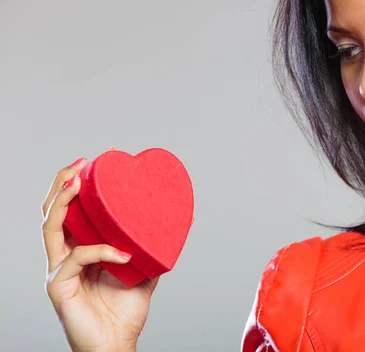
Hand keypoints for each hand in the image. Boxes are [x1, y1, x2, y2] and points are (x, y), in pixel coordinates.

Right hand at [41, 156, 158, 351]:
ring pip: (50, 224)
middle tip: (84, 163)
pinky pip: (78, 257)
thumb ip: (156, 247)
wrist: (117, 345)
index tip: (99, 160)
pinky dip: (102, 250)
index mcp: (81, 248)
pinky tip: (123, 253)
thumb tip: (185, 219)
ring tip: (80, 182)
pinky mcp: (59, 285)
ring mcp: (59, 268)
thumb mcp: (144, 270)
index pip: (72, 209)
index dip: (79, 182)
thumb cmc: (124, 311)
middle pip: (52, 209)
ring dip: (64, 199)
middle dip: (63, 181)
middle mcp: (65, 254)